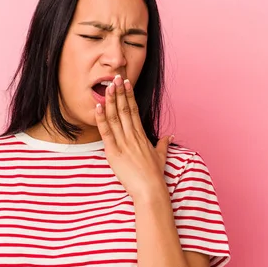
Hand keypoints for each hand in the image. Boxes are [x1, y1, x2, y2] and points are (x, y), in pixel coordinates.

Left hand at [95, 74, 173, 200]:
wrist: (150, 190)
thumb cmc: (155, 176)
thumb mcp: (161, 157)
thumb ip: (163, 144)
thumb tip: (168, 136)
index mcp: (141, 135)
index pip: (134, 110)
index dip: (129, 95)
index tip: (126, 83)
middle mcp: (132, 136)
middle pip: (125, 109)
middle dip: (119, 92)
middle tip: (116, 76)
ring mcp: (123, 143)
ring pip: (115, 117)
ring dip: (111, 100)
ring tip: (107, 85)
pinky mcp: (114, 152)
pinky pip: (106, 132)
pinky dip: (101, 118)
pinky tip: (98, 106)